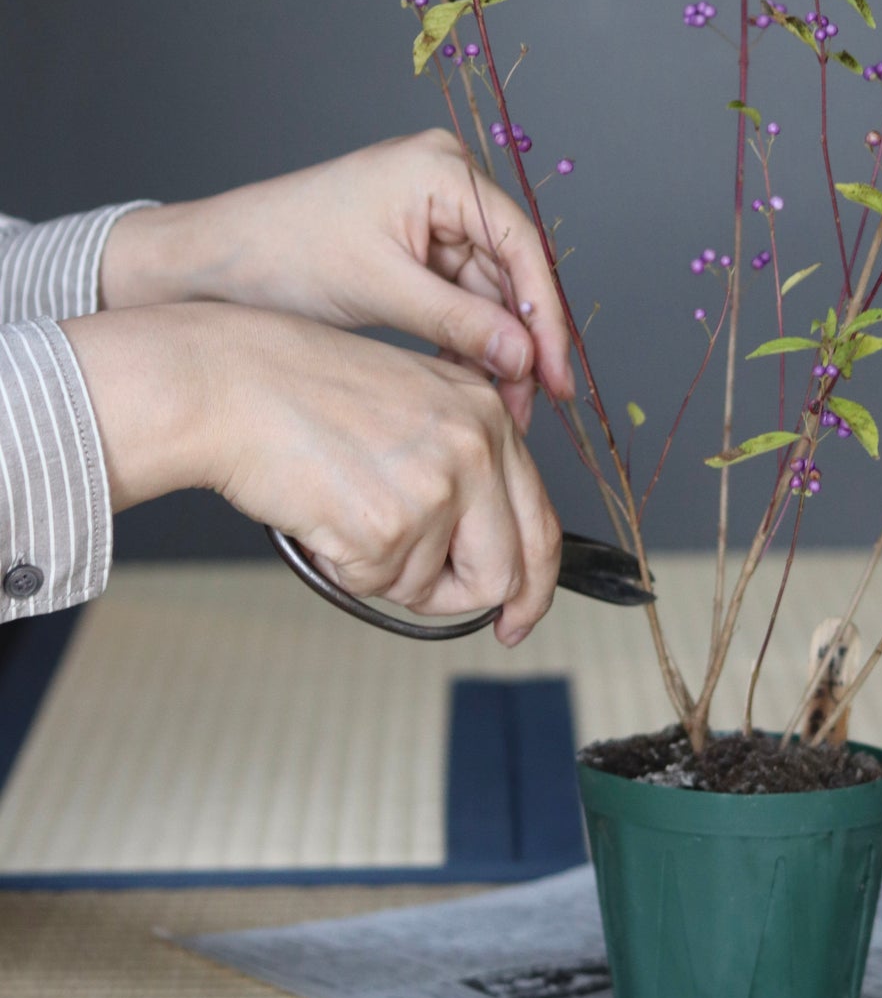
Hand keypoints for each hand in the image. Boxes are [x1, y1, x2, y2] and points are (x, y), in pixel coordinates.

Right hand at [62, 303, 560, 643]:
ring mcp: (438, 486)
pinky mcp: (390, 524)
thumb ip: (462, 466)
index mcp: (489, 414)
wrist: (226, 382)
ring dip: (385, 572)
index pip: (540, 522)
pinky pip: (377, 586)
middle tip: (431, 604)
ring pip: (432, 587)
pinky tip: (320, 515)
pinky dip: (343, 568)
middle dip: (465, 600)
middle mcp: (477, 447)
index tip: (519, 615)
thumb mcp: (413, 403)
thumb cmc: (302, 391)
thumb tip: (487, 552)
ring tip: (343, 512)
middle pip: (505, 572)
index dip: (535, 584)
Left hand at [99, 129, 574, 431]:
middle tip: (539, 399)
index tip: (557, 371)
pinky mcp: (420, 246)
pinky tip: (482, 381)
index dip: (546, 314)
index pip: (519, 244)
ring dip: (502, 348)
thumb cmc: (278, 254)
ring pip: (492, 291)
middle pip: (512, 270)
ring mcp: (435, 214)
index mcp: (439, 168)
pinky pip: (465, 298)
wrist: (211, 265)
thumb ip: (461, 323)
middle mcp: (447, 181)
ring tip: (509, 404)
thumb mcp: (380, 290)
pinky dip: (473, 340)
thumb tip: (526, 359)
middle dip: (524, 339)